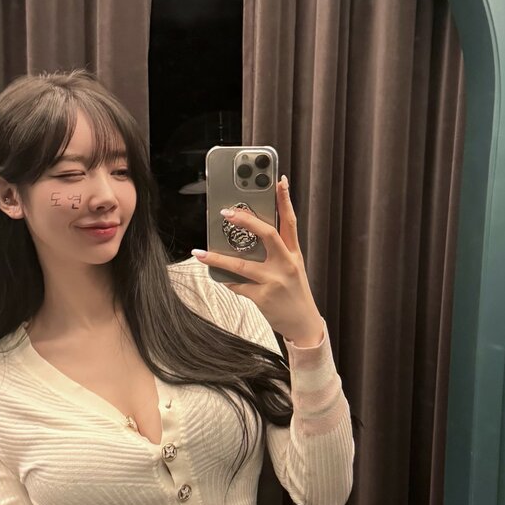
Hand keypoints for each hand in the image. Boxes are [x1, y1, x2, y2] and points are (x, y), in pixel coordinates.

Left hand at [193, 176, 323, 343]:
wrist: (304, 324)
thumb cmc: (294, 293)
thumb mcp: (292, 268)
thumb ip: (275, 253)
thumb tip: (246, 238)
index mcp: (294, 253)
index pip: (290, 221)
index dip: (285, 200)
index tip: (279, 180)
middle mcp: (286, 264)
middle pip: (268, 235)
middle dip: (246, 221)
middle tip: (226, 213)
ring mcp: (275, 281)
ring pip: (242, 265)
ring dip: (218, 259)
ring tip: (201, 253)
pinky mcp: (263, 297)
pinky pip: (238, 286)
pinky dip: (227, 280)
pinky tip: (218, 276)